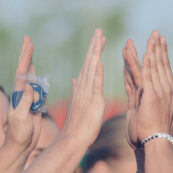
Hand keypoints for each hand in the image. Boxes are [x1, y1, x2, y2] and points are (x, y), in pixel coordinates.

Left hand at [5, 36, 42, 153]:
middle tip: (28, 39)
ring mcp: (27, 98)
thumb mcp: (21, 118)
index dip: (26, 57)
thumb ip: (25, 102)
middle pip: (24, 69)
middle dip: (26, 54)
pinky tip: (38, 73)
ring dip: (30, 62)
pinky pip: (36, 87)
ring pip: (30, 76)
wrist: (20, 145)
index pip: (22, 72)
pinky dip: (37, 77)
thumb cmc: (19, 134)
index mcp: (19, 95)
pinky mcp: (32, 105)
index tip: (30, 44)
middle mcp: (21, 93)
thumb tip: (29, 86)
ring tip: (31, 50)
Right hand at [60, 28, 105, 147]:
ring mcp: (86, 94)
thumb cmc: (77, 126)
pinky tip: (99, 61)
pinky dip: (96, 73)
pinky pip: (94, 85)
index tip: (99, 38)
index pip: (89, 66)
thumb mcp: (78, 104)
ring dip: (95, 53)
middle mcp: (83, 88)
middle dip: (94, 46)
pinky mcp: (92, 102)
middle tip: (99, 31)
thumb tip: (75, 79)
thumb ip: (77, 90)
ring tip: (100, 39)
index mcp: (82, 88)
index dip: (94, 51)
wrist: (72, 140)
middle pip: (89, 63)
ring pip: (91, 69)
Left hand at [123, 31, 172, 143]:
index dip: (159, 53)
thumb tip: (135, 90)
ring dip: (152, 50)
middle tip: (156, 32)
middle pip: (159, 64)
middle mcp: (164, 90)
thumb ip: (138, 96)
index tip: (158, 40)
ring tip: (151, 36)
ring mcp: (158, 92)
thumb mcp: (141, 109)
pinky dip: (146, 64)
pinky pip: (147, 76)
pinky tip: (145, 53)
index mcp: (163, 92)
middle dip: (157, 47)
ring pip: (154, 67)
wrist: (152, 143)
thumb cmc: (146, 131)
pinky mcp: (151, 96)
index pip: (160, 68)